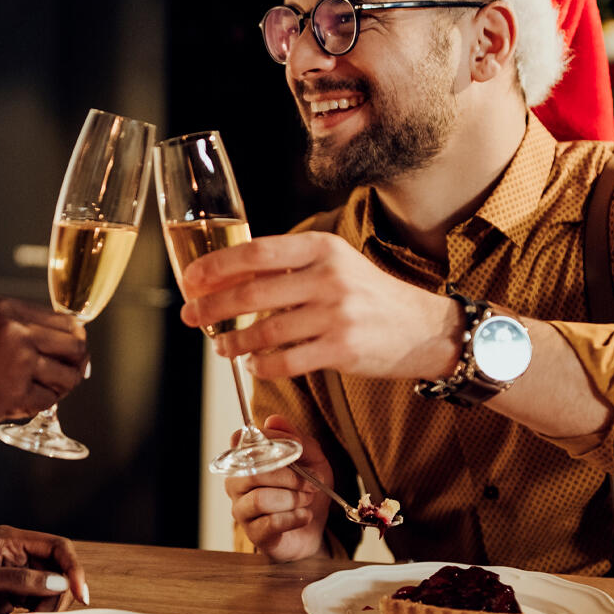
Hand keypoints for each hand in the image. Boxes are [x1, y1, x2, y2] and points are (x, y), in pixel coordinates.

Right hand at [0, 297, 88, 435]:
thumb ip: (20, 325)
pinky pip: (49, 399)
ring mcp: (18, 361)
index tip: (74, 353)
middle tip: (70, 374)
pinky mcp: (16, 392)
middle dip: (77, 363)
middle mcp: (15, 330)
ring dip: (63, 386)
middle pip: (75, 345)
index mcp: (7, 309)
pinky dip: (42, 404)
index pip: (66, 321)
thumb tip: (68, 336)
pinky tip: (25, 401)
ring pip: (68, 375)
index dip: (76, 340)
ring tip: (47, 390)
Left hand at [0, 526, 87, 613]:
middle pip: (59, 569)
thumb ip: (18, 579)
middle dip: (59, 592)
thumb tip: (58, 582)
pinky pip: (40, 603)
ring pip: (52, 589)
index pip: (56, 546)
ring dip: (48, 606)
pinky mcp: (12, 597)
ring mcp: (14, 576)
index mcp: (7, 539)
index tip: (80, 594)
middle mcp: (15, 554)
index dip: (72, 568)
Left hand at [177, 233, 460, 382]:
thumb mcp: (334, 265)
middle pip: (252, 294)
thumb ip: (290, 268)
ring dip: (235, 342)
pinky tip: (254, 364)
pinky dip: (263, 366)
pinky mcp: (342, 349)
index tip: (191, 280)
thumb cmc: (369, 296)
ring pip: (266, 332)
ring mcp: (337, 314)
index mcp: (322, 248)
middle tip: (191, 317)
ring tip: (221, 347)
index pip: (256, 253)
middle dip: (212, 308)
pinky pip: (287, 362)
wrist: (422, 327)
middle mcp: (329, 277)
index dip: (217, 267)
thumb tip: (228, 278)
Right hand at [225, 414, 330, 561]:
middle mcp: (237, 483)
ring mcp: (242, 510)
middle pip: (254, 473)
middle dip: (290, 478)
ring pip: (260, 499)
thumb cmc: (307, 490)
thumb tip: (274, 419)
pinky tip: (304, 516)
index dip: (265, 442)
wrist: (314, 528)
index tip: (292, 450)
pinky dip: (294, 518)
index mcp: (248, 459)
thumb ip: (297, 439)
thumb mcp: (313, 459)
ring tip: (307, 500)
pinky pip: (270, 523)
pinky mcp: (253, 534)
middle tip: (311, 483)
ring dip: (293, 499)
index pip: (240, 441)